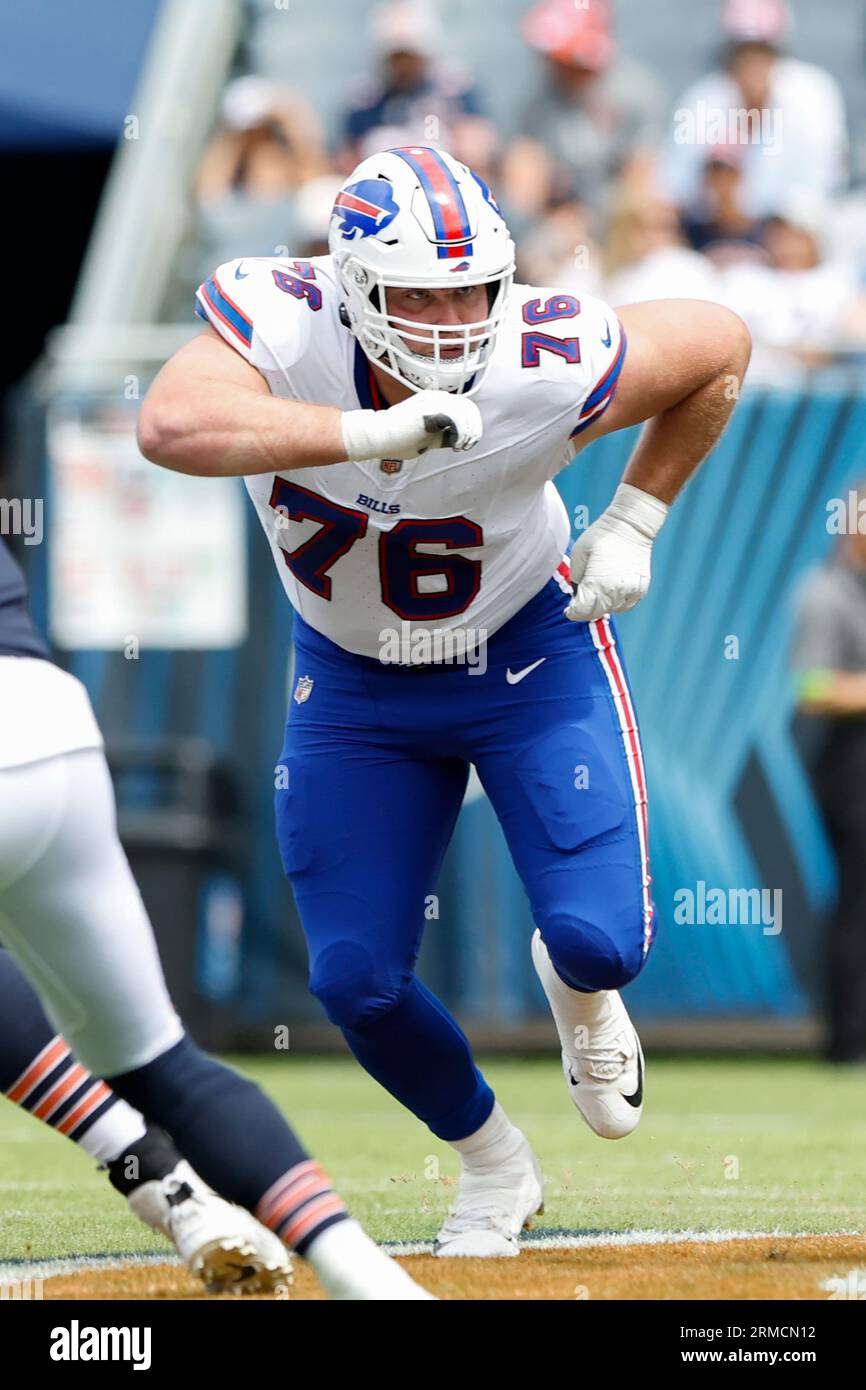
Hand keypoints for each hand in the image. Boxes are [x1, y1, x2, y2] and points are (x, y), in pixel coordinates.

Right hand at [341, 390, 482, 461]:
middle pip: (469, 409)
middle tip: (466, 446)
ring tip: (461, 447)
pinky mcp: (433, 409)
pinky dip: (462, 434)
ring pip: (466, 413)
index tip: (464, 444)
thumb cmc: (397, 440)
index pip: (465, 408)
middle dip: (473, 429)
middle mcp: (437, 397)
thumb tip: (455, 440)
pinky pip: (458, 420)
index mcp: (436, 401)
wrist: (378, 435)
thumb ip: (440, 435)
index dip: (471, 425)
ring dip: (468, 433)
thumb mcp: (426, 438)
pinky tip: (456, 445)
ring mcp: (435, 401)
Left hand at [565, 483, 668, 621]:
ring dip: (601, 606)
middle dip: (585, 610)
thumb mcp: (578, 555)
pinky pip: (625, 605)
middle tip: (579, 603)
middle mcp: (615, 592)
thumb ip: (576, 578)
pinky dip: (616, 603)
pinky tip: (610, 592)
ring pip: (611, 610)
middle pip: (596, 613)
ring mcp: (630, 592)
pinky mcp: (641, 589)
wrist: (631, 526)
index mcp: (597, 584)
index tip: (569, 610)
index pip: (581, 611)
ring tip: (596, 593)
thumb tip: (578, 594)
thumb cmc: (601, 536)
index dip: (573, 612)